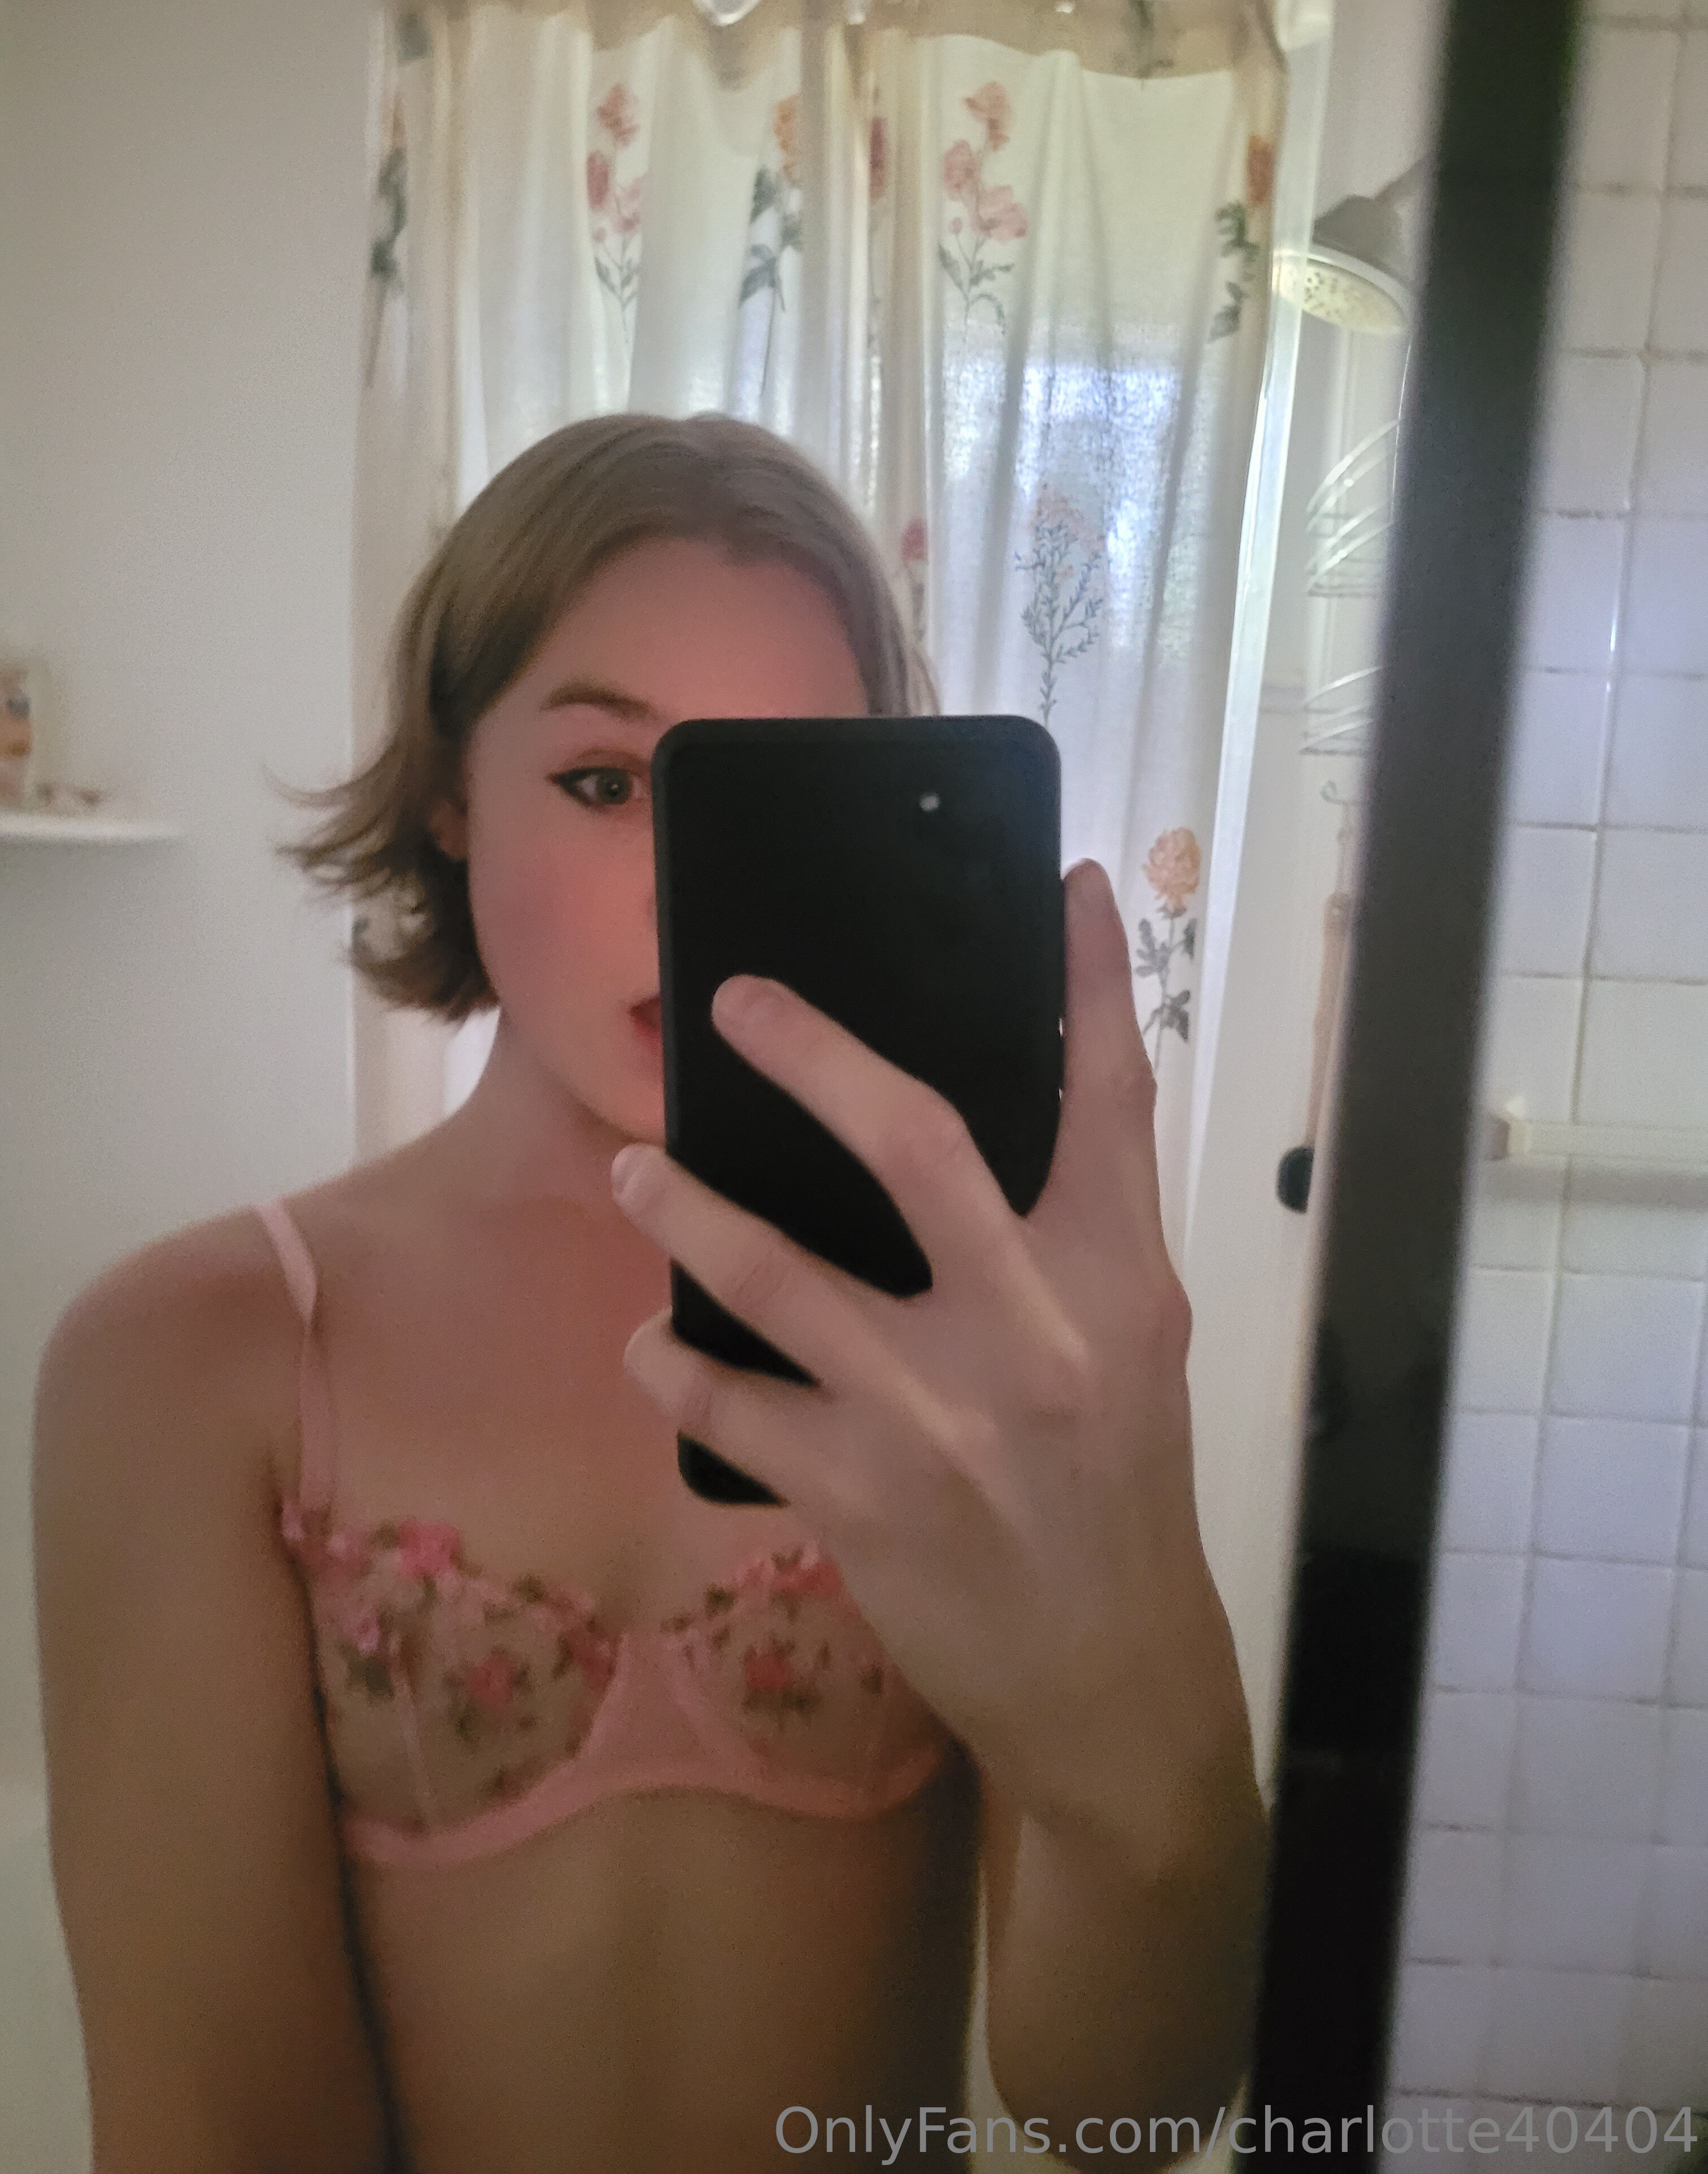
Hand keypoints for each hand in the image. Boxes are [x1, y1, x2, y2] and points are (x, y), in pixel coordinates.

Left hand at [610, 860, 1250, 1846]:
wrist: (1109, 1673)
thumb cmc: (1115, 1493)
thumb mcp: (1127, 1347)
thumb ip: (1066, 1240)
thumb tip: (977, 1130)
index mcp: (1117, 1279)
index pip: (1111, 1098)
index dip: (1090, 983)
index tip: (1062, 886)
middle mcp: (1036, 1330)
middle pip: (917, 1142)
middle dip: (815, 1056)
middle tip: (733, 1002)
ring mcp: (940, 1415)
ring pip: (780, 1273)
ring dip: (689, 1211)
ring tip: (637, 1170)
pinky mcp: (862, 1497)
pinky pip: (730, 1405)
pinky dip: (672, 1370)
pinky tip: (645, 1348)